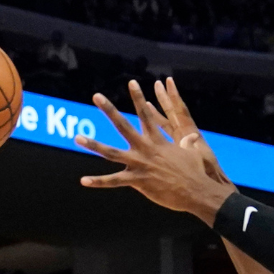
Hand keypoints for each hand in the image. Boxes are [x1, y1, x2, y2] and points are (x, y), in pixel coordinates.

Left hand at [76, 80, 233, 221]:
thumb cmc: (196, 172)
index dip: (138, 98)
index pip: (145, 114)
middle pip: (123, 125)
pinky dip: (98, 181)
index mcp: (158, 140)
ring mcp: (139, 164)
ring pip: (111, 152)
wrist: (196, 190)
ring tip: (77, 137)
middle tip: (96, 96)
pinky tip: (83, 181)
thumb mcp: (192, 154)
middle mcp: (145, 148)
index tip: (131, 82)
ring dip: (93, 145)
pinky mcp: (137, 181)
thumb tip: (192, 138)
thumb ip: (187, 144)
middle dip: (109, 110)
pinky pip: (113, 181)